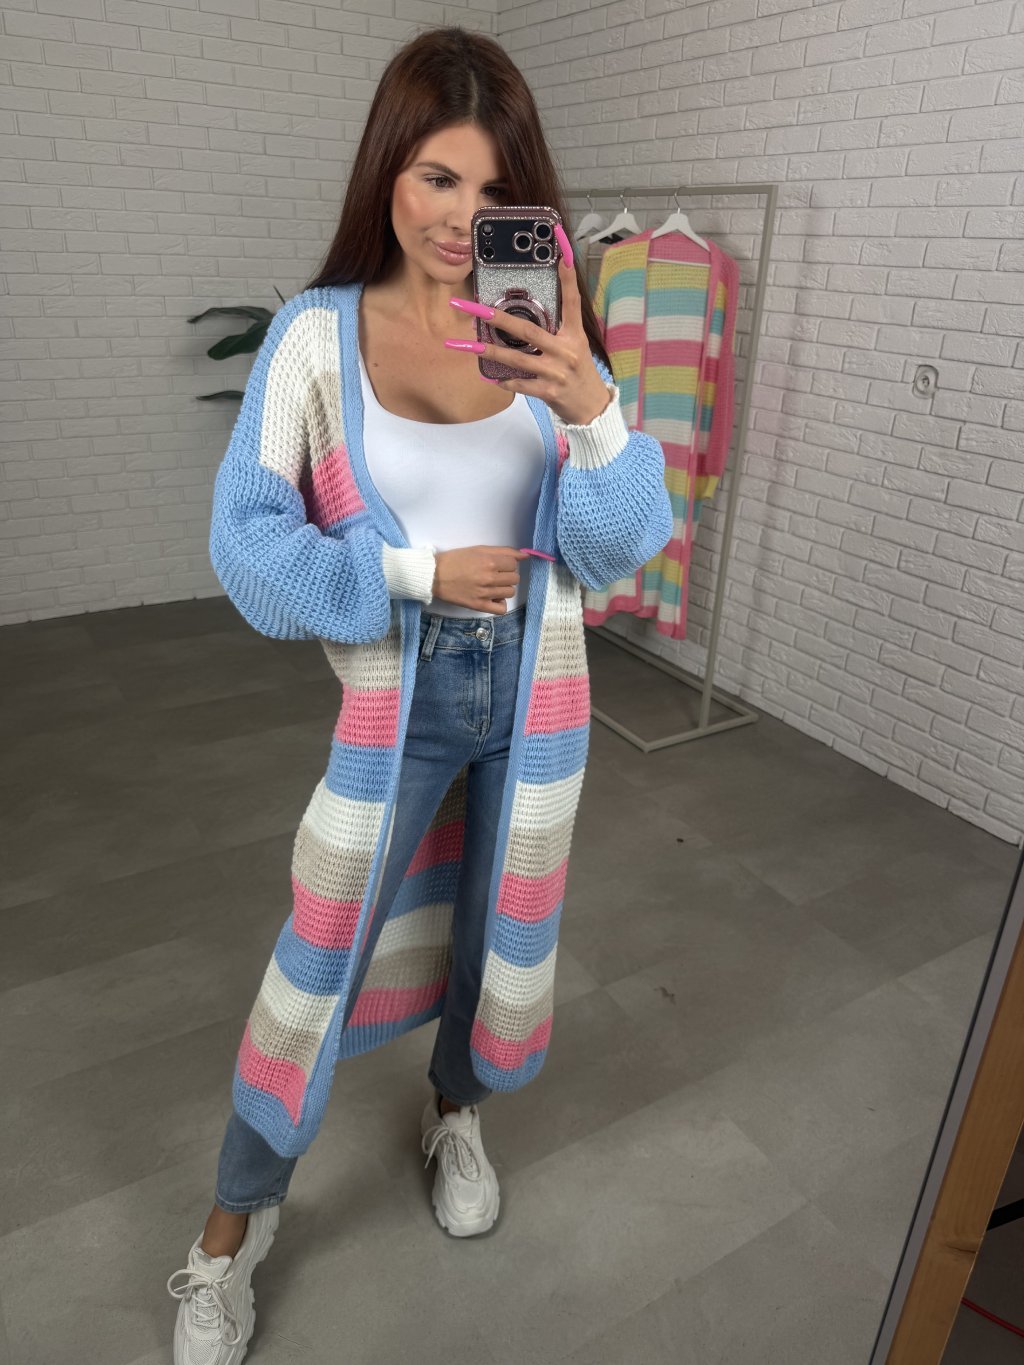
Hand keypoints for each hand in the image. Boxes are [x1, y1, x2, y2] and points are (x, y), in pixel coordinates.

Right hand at [432, 546, 529, 614]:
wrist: (434, 576)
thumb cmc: (455, 559)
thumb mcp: (478, 549)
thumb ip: (503, 551)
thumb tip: (524, 555)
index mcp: (489, 561)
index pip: (514, 564)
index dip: (507, 563)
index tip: (498, 564)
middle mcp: (490, 578)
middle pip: (514, 578)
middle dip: (507, 575)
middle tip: (495, 574)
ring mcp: (485, 593)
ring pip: (510, 592)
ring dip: (504, 588)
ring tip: (492, 585)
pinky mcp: (479, 605)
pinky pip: (501, 609)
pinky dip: (500, 604)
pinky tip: (493, 598)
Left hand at [444, 223, 611, 426]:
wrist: (591, 407)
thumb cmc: (577, 372)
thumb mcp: (573, 346)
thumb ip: (554, 331)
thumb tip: (521, 319)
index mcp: (574, 334)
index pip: (572, 301)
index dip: (568, 277)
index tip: (561, 252)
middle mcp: (566, 350)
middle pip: (528, 330)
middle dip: (498, 318)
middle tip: (474, 308)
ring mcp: (557, 371)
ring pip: (518, 358)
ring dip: (491, 351)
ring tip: (469, 344)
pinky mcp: (549, 391)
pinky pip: (521, 385)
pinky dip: (505, 381)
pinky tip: (491, 377)